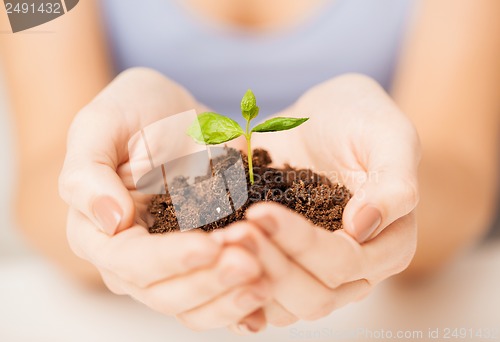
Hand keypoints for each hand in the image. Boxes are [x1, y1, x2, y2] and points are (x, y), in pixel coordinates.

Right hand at [59, 68, 269, 331]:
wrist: (171, 112)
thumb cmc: (131, 113)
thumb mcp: (100, 125)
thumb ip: (89, 174)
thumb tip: (111, 222)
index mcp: (98, 234)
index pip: (130, 261)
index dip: (169, 259)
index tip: (209, 245)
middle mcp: (133, 261)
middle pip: (166, 293)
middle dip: (209, 282)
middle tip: (250, 263)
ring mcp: (171, 265)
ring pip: (195, 304)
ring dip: (230, 298)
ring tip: (266, 278)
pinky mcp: (203, 261)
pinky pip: (221, 295)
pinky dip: (243, 303)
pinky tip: (269, 296)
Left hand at [219, 74, 419, 326]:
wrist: (325, 118)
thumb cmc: (361, 120)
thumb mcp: (388, 136)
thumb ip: (393, 182)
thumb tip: (363, 228)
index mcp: (388, 245)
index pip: (344, 263)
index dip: (302, 244)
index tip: (260, 212)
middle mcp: (355, 269)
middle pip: (314, 296)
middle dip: (270, 266)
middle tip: (231, 233)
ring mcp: (316, 271)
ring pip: (286, 305)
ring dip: (249, 281)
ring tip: (216, 245)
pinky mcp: (286, 263)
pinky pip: (263, 294)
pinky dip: (237, 287)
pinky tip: (211, 268)